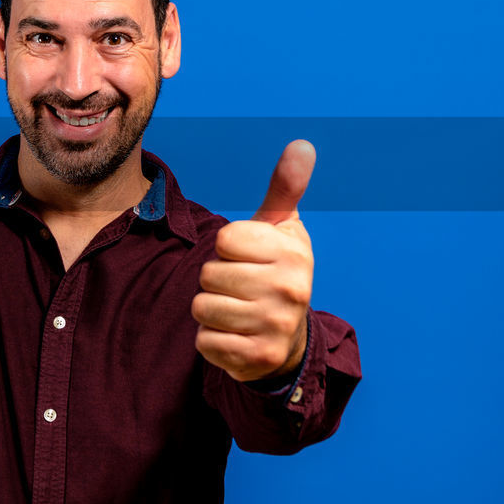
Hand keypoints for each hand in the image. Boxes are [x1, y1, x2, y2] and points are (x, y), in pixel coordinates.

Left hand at [193, 140, 315, 381]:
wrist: (289, 338)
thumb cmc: (276, 271)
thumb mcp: (282, 229)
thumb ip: (285, 187)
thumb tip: (302, 144)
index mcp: (293, 253)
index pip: (225, 239)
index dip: (227, 248)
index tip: (248, 258)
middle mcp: (291, 290)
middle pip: (209, 274)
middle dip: (216, 280)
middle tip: (241, 288)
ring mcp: (276, 326)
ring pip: (202, 307)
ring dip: (210, 310)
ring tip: (237, 310)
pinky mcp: (258, 359)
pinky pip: (204, 341)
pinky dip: (211, 340)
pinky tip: (235, 337)